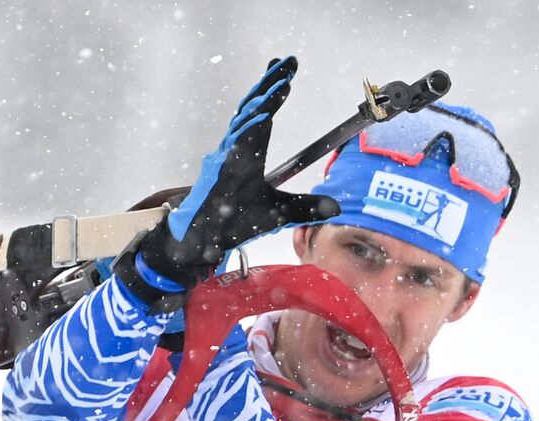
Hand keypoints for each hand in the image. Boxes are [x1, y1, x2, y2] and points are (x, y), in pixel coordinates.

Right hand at [117, 57, 338, 305]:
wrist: (201, 240)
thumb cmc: (233, 221)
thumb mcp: (279, 213)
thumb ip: (306, 207)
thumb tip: (336, 208)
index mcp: (248, 152)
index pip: (263, 114)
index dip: (274, 91)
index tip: (288, 69)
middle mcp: (235, 148)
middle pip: (253, 108)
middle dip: (270, 83)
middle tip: (288, 61)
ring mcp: (224, 158)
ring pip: (244, 122)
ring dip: (264, 101)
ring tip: (282, 82)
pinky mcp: (216, 173)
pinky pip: (233, 147)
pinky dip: (248, 130)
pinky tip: (263, 115)